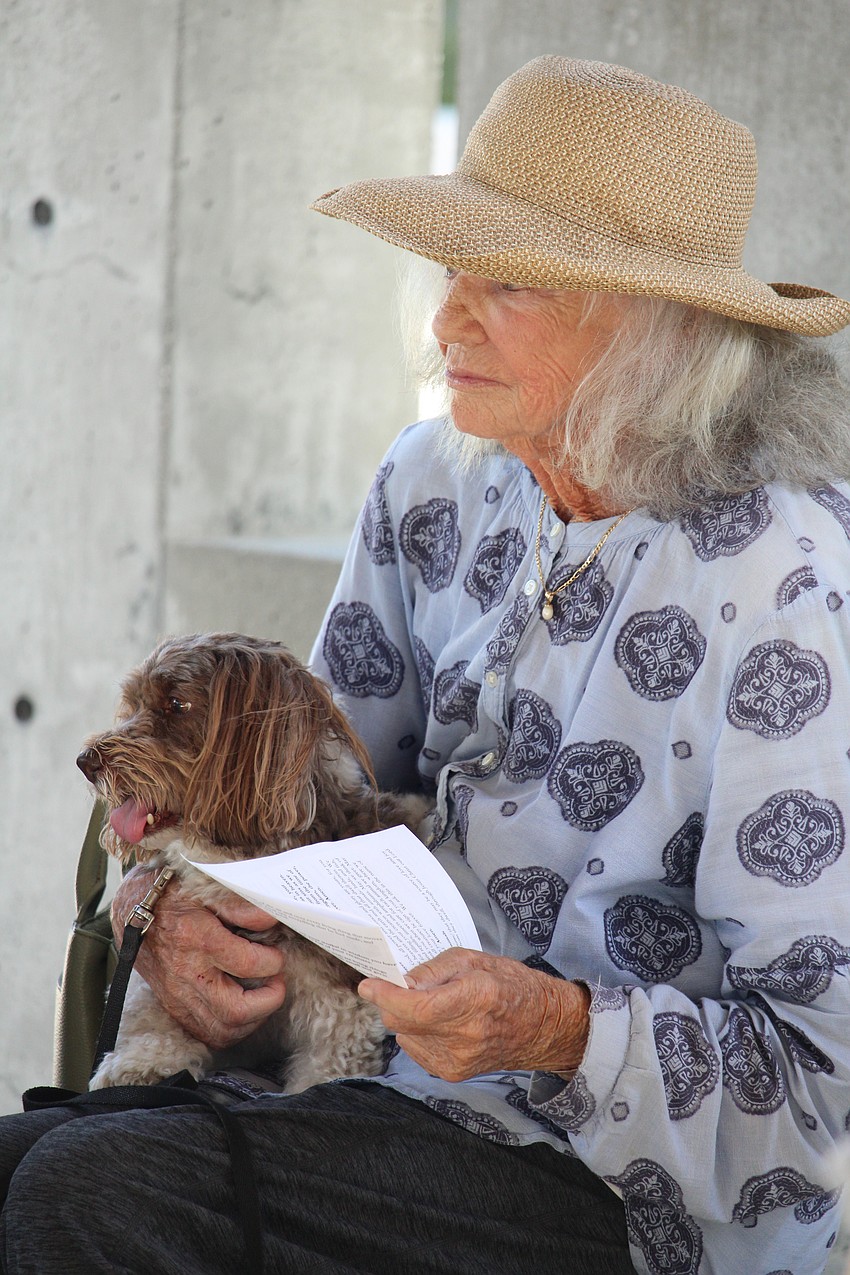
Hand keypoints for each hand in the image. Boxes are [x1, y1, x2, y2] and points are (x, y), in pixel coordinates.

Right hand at [112, 866, 286, 1050]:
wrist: (130, 914)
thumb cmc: (171, 897)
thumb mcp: (203, 888)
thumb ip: (239, 905)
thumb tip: (270, 918)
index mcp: (197, 938)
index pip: (248, 963)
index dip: (272, 961)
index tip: (276, 953)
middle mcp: (187, 973)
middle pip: (236, 1011)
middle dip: (269, 1000)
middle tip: (277, 982)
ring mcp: (178, 996)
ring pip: (224, 1030)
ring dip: (253, 1019)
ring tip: (262, 997)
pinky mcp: (174, 1008)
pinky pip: (207, 1035)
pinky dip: (231, 1028)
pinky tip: (242, 1009)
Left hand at [358, 948, 590, 1081]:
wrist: (544, 1026)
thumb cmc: (512, 985)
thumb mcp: (473, 960)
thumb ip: (433, 970)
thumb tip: (399, 981)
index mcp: (474, 999)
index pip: (414, 1007)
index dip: (385, 995)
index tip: (368, 985)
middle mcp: (465, 1035)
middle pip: (402, 1023)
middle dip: (392, 1003)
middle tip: (399, 986)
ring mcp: (459, 1060)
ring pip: (405, 1037)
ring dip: (406, 1019)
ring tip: (432, 1004)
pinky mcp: (454, 1073)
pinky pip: (416, 1050)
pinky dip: (417, 1033)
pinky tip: (438, 1023)